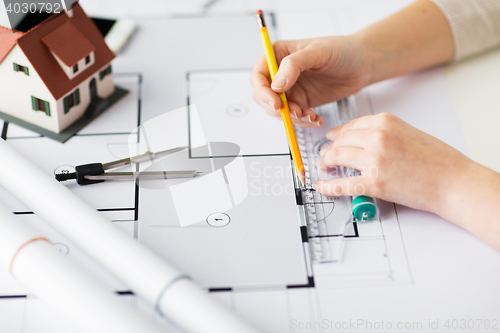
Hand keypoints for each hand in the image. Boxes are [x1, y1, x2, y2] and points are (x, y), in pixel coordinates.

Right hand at [250, 36, 371, 126]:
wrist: (363, 64)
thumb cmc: (342, 50)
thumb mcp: (318, 52)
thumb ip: (294, 65)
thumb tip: (276, 85)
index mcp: (277, 55)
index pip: (258, 76)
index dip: (263, 92)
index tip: (276, 103)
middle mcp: (280, 73)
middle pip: (264, 97)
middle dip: (278, 109)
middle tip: (296, 113)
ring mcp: (290, 89)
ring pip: (278, 111)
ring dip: (292, 118)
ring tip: (310, 116)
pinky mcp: (302, 101)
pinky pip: (294, 117)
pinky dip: (303, 121)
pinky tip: (316, 119)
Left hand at [314, 113, 471, 214]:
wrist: (453, 181)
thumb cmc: (437, 160)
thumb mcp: (408, 133)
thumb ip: (384, 133)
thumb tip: (360, 140)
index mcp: (386, 122)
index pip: (351, 126)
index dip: (337, 134)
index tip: (332, 139)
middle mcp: (377, 137)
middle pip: (341, 141)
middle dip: (329, 149)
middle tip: (326, 156)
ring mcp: (374, 160)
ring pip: (337, 157)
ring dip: (326, 163)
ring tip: (324, 167)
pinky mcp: (374, 183)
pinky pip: (341, 184)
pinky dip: (327, 186)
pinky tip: (320, 186)